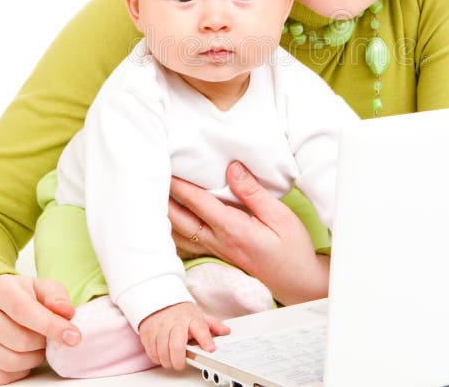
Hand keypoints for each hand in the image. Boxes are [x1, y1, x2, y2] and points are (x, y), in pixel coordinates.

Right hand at [0, 274, 80, 384]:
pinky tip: (22, 356)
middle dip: (43, 343)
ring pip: (10, 362)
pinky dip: (19, 371)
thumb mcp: (42, 288)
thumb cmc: (22, 296)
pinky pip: (0, 377)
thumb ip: (57, 297)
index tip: (73, 336)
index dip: (51, 326)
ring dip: (33, 359)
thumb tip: (66, 312)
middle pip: (19, 341)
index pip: (24, 311)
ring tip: (37, 346)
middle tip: (48, 338)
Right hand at [138, 302, 228, 370]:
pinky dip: (157, 357)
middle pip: (177, 345)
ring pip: (162, 351)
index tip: (210, 349)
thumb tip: (226, 331)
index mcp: (191, 318)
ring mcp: (160, 327)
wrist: (160, 304)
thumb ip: (212, 325)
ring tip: (171, 361)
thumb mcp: (198, 316)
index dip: (206, 340)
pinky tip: (162, 355)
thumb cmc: (181, 313)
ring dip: (167, 361)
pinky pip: (152, 351)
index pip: (200, 329)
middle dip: (179, 360)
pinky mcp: (148, 333)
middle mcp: (175, 322)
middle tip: (181, 364)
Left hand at [169, 161, 330, 305]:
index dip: (179, 184)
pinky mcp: (219, 254)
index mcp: (232, 229)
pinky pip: (187, 242)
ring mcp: (217, 250)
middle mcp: (218, 241)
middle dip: (163, 198)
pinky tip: (170, 219)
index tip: (165, 166)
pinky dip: (174, 229)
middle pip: (178, 219)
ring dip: (165, 214)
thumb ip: (253, 193)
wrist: (299, 282)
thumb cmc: (293, 249)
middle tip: (150, 177)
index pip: (197, 202)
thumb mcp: (280, 216)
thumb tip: (232, 169)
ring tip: (154, 194)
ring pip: (179, 233)